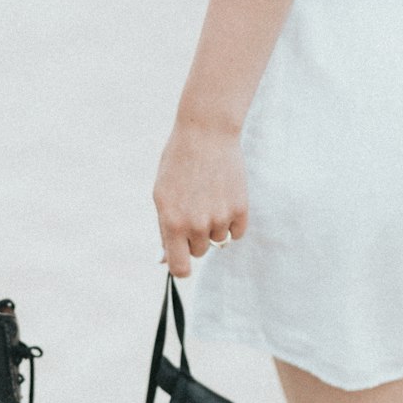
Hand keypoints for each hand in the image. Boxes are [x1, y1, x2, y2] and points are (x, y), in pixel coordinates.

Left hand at [154, 116, 247, 277]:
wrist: (206, 134)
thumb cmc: (178, 164)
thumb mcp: (162, 196)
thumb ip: (164, 229)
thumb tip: (164, 260)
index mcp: (171, 224)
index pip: (179, 268)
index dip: (181, 268)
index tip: (183, 260)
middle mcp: (196, 226)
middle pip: (199, 252)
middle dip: (195, 237)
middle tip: (194, 208)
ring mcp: (220, 219)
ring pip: (218, 241)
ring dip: (214, 226)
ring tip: (208, 197)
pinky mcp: (240, 210)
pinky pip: (236, 232)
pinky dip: (232, 221)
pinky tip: (223, 197)